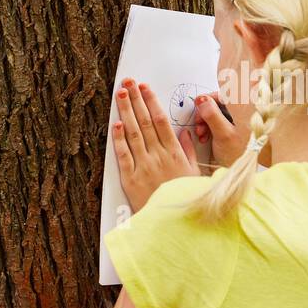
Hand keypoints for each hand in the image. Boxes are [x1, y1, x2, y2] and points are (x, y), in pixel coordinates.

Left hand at [111, 77, 199, 212]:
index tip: (145, 88)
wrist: (172, 223)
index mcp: (175, 153)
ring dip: (126, 112)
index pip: (161, 120)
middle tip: (128, 83)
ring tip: (120, 95)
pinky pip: (124, 155)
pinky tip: (115, 124)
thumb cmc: (184, 198)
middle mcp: (158, 156)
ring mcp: (144, 166)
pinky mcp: (130, 179)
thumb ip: (188, 151)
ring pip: (134, 133)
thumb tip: (185, 133)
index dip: (151, 101)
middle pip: (145, 122)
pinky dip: (119, 139)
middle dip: (136, 100)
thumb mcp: (192, 173)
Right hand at [192, 91, 246, 167]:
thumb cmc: (245, 153)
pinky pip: (226, 120)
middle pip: (221, 103)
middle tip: (199, 125)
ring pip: (222, 112)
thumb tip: (201, 100)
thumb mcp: (223, 134)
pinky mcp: (243, 126)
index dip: (208, 99)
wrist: (258, 166)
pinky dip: (216, 126)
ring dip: (209, 121)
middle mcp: (246, 109)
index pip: (223, 93)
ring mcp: (245, 117)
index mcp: (244, 107)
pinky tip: (210, 137)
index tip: (198, 106)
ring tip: (203, 135)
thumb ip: (212, 115)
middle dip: (207, 113)